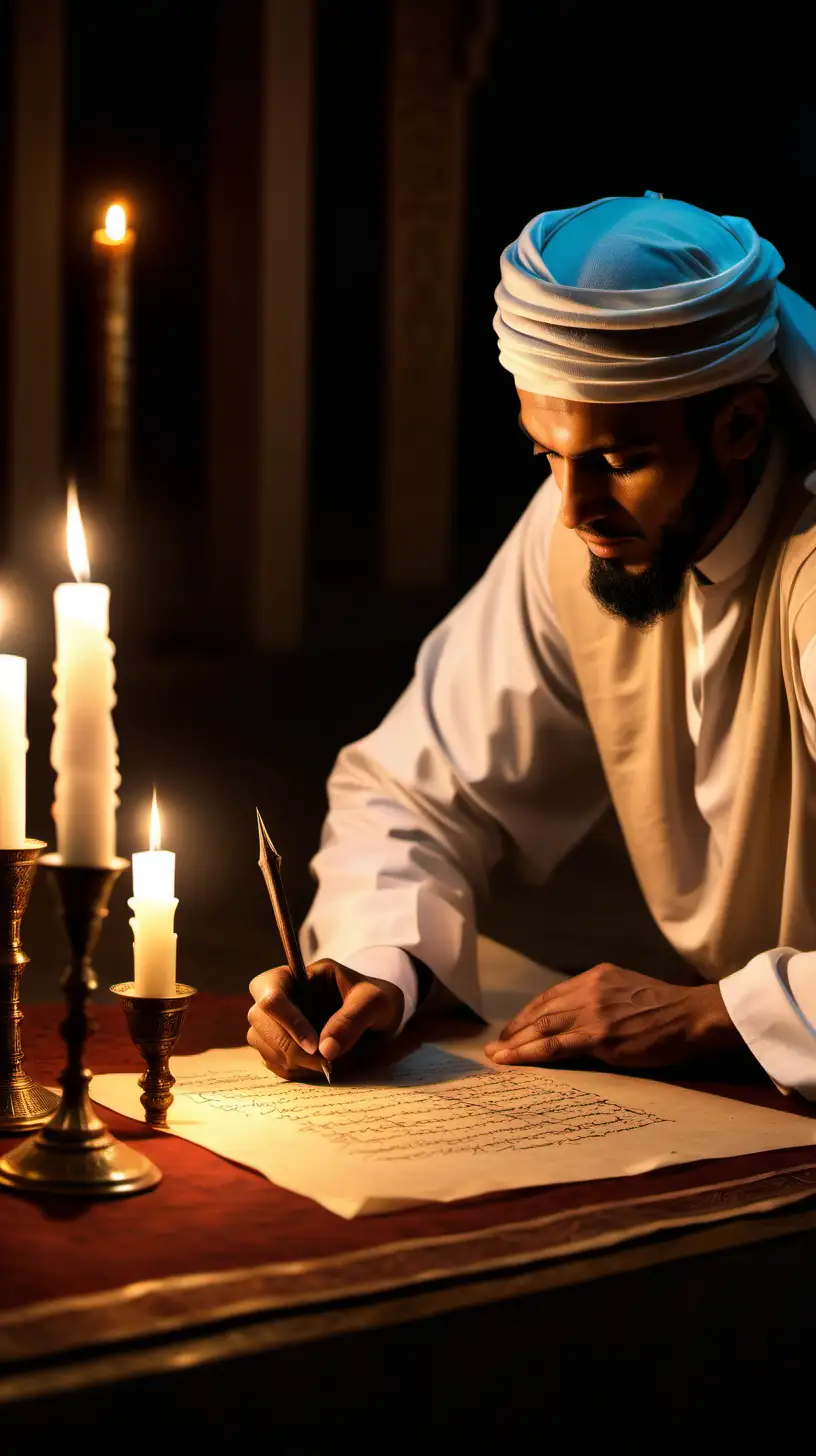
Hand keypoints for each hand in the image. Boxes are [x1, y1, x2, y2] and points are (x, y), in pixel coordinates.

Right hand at [247, 958, 403, 1080]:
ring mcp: (277, 1019)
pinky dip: (290, 1070)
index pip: (270, 989)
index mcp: (301, 975)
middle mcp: (283, 994)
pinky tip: (315, 1069)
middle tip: (323, 1063)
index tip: (314, 1044)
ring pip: (258, 1039)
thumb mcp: (376, 1002)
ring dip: (288, 1060)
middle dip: (288, 1045)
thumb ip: (352, 1020)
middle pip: (258, 1017)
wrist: (380, 1018)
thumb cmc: (377, 1000)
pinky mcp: (280, 1043)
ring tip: (324, 1065)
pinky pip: (270, 1059)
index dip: (286, 1018)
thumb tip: (326, 1049)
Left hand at [484, 962, 739, 1069]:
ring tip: (496, 1055)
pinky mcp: (599, 1036)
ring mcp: (592, 1012)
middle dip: (516, 1028)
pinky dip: (530, 1053)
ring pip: (542, 1027)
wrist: (693, 1016)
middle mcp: (588, 990)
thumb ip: (604, 998)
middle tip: (496, 1044)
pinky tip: (514, 1060)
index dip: (529, 1013)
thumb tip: (583, 1017)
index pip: (552, 995)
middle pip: (541, 1010)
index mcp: (596, 976)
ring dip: (515, 1042)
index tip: (514, 1027)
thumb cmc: (669, 1009)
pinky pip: (555, 1046)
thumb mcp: (629, 991)